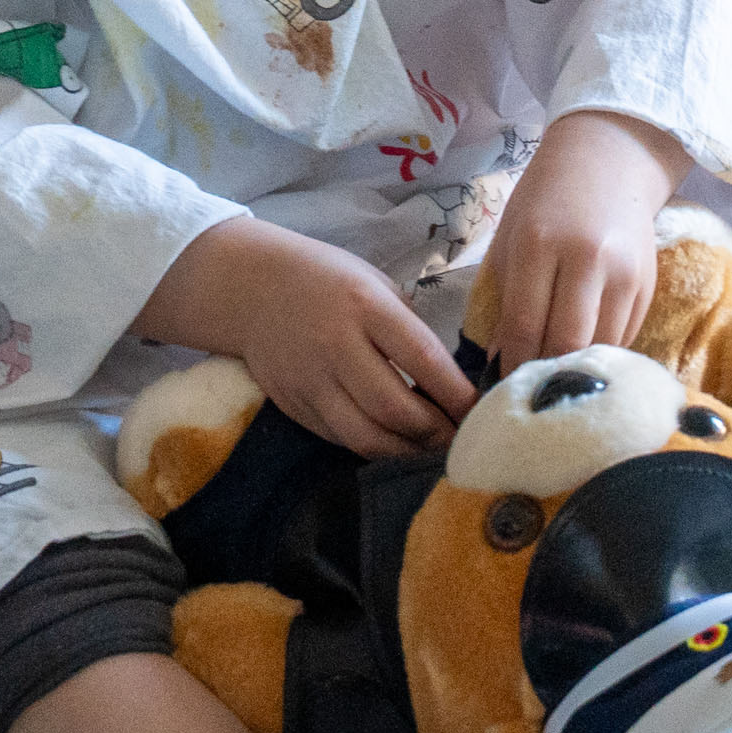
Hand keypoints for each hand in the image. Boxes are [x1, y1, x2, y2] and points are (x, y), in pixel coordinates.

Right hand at [138, 218, 475, 455]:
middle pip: (395, 408)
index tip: (482, 413)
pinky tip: (393, 448)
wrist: (249, 287)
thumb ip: (407, 327)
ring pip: (366, 437)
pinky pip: (340, 439)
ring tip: (431, 453)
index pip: (422, 359)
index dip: (456, 394)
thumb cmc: (326, 279)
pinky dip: (372, 450)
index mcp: (365, 305)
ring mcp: (311, 379)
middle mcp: (337, 344)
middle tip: (462, 442)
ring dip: (406, 453)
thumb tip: (452, 378)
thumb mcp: (373, 282)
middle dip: (436, 433)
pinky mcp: (294, 404)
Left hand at [480, 110, 686, 373]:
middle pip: (565, 342)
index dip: (511, 364)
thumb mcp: (510, 237)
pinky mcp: (648, 286)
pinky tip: (583, 361)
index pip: (523, 324)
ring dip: (576, 372)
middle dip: (544, 376)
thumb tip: (497, 360)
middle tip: (529, 394)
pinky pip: (624, 338)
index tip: (500, 390)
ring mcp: (623, 274)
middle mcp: (585, 259)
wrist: (607, 161)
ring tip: (555, 385)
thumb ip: (503, 296)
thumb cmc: (544, 200)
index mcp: (539, 244)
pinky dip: (601, 355)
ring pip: (600, 347)